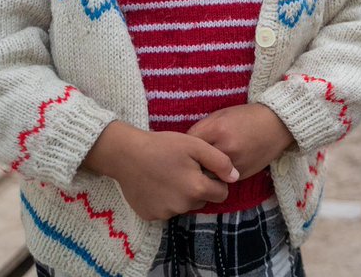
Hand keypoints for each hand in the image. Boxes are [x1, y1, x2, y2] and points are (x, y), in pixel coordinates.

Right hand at [82, 121, 237, 219]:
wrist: (126, 154)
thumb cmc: (163, 145)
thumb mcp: (195, 145)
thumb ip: (219, 161)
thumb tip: (235, 177)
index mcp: (196, 189)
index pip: (221, 194)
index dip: (216, 180)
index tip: (203, 168)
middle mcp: (183, 207)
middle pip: (202, 201)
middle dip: (198, 188)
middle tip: (183, 169)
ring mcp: (165, 214)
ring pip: (184, 206)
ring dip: (181, 194)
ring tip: (168, 175)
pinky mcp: (150, 216)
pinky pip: (166, 210)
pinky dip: (164, 200)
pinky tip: (156, 184)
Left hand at [187, 104, 294, 179]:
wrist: (277, 125)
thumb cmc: (247, 116)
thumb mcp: (222, 114)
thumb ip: (203, 128)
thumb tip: (186, 144)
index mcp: (217, 129)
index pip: (189, 143)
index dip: (184, 146)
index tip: (184, 147)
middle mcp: (225, 148)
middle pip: (196, 163)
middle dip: (191, 162)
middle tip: (188, 161)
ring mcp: (234, 164)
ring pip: (208, 175)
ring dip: (204, 172)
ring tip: (202, 167)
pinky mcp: (242, 175)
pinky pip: (221, 180)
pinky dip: (218, 176)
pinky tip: (218, 169)